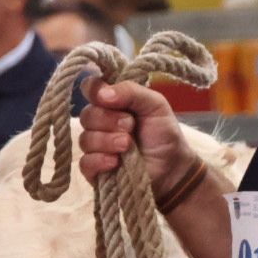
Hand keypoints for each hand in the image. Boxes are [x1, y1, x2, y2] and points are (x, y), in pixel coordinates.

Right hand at [77, 78, 190, 194]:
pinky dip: (100, 160)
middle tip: (131, 126)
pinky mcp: (93, 169)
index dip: (94, 91)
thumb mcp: (155, 104)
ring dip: (108, 141)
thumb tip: (101, 93)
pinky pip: (85, 162)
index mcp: (111, 101)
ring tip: (128, 146)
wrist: (172, 168)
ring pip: (85, 139)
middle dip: (109, 120)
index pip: (89, 88)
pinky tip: (115, 162)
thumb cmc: (163, 133)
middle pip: (86, 115)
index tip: (108, 99)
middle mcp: (99, 122)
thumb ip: (130, 91)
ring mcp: (95, 146)